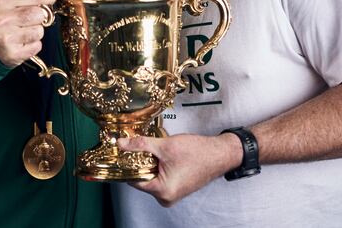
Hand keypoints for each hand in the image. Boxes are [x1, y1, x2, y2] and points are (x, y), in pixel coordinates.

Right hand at [0, 0, 62, 66]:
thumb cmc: (0, 19)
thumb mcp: (10, 1)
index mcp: (2, 1)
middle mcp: (3, 19)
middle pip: (40, 14)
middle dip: (41, 16)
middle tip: (32, 18)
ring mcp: (7, 37)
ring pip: (39, 31)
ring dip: (36, 31)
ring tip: (24, 31)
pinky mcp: (13, 53)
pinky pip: (37, 46)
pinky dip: (33, 44)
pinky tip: (22, 42)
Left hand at [118, 132, 240, 206]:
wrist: (220, 153)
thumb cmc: (198, 153)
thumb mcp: (165, 145)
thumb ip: (140, 145)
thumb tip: (121, 144)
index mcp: (162, 191)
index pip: (133, 179)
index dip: (128, 163)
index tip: (123, 151)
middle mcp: (166, 197)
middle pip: (141, 178)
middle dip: (139, 162)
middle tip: (138, 145)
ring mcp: (171, 194)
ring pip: (150, 176)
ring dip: (149, 162)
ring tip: (154, 148)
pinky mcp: (175, 188)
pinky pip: (159, 177)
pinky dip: (158, 165)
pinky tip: (162, 154)